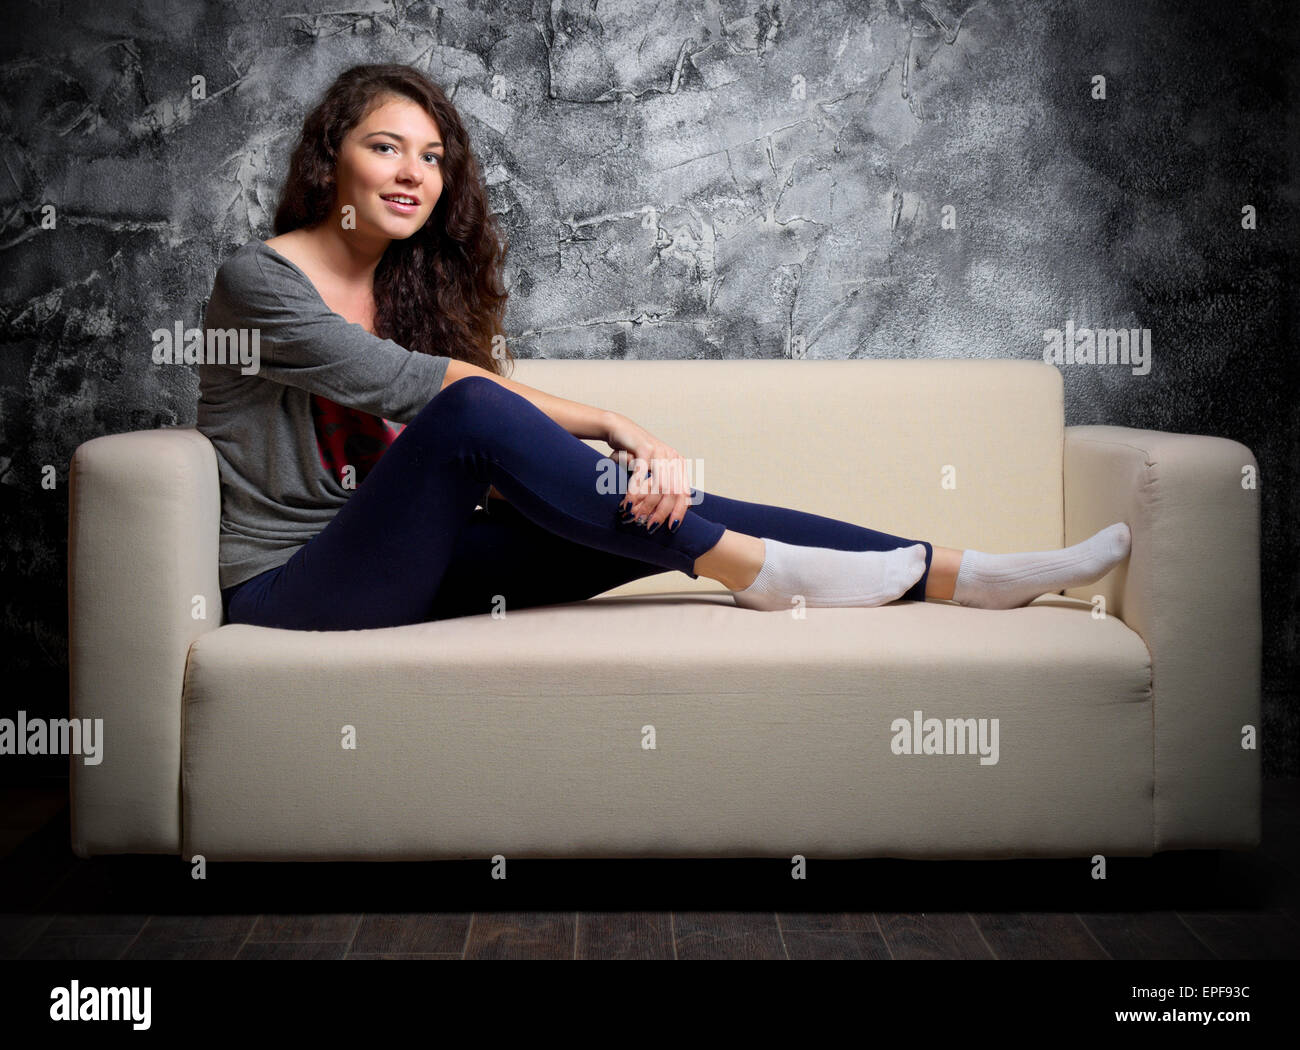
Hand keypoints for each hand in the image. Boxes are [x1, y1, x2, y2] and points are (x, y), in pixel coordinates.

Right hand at [604, 412, 693, 532]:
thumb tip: (672, 515)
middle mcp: (673, 457)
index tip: (671, 528)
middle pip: (672, 492)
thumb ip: (662, 489)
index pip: (684, 493)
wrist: (619, 431)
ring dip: (646, 505)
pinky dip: (633, 492)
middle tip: (649, 526)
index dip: (679, 512)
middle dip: (660, 512)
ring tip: (635, 516)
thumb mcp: (652, 473)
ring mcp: (660, 451)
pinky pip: (641, 475)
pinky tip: (627, 503)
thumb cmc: (634, 457)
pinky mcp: (644, 447)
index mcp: (678, 465)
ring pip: (658, 486)